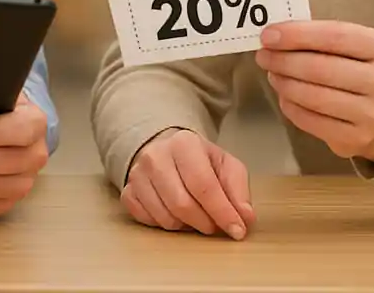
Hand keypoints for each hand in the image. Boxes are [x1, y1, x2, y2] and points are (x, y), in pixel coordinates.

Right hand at [121, 128, 254, 238]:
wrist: (166, 150)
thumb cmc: (199, 161)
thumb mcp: (225, 165)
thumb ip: (238, 189)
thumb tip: (245, 217)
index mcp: (184, 143)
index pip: (203, 185)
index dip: (222, 212)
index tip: (237, 231)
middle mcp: (156, 156)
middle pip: (183, 205)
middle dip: (205, 223)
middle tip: (215, 224)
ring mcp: (137, 174)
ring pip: (165, 218)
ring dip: (186, 226)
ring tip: (195, 214)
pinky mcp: (128, 192)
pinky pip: (147, 221)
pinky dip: (165, 225)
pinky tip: (174, 213)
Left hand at [256, 20, 373, 164]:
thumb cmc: (360, 69)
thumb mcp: (353, 45)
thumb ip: (320, 36)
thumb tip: (274, 35)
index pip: (335, 36)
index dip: (297, 34)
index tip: (268, 35)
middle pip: (320, 68)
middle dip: (283, 60)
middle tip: (263, 55)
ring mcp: (373, 115)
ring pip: (313, 97)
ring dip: (284, 83)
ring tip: (273, 73)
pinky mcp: (357, 139)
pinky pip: (312, 122)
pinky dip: (291, 107)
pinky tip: (284, 95)